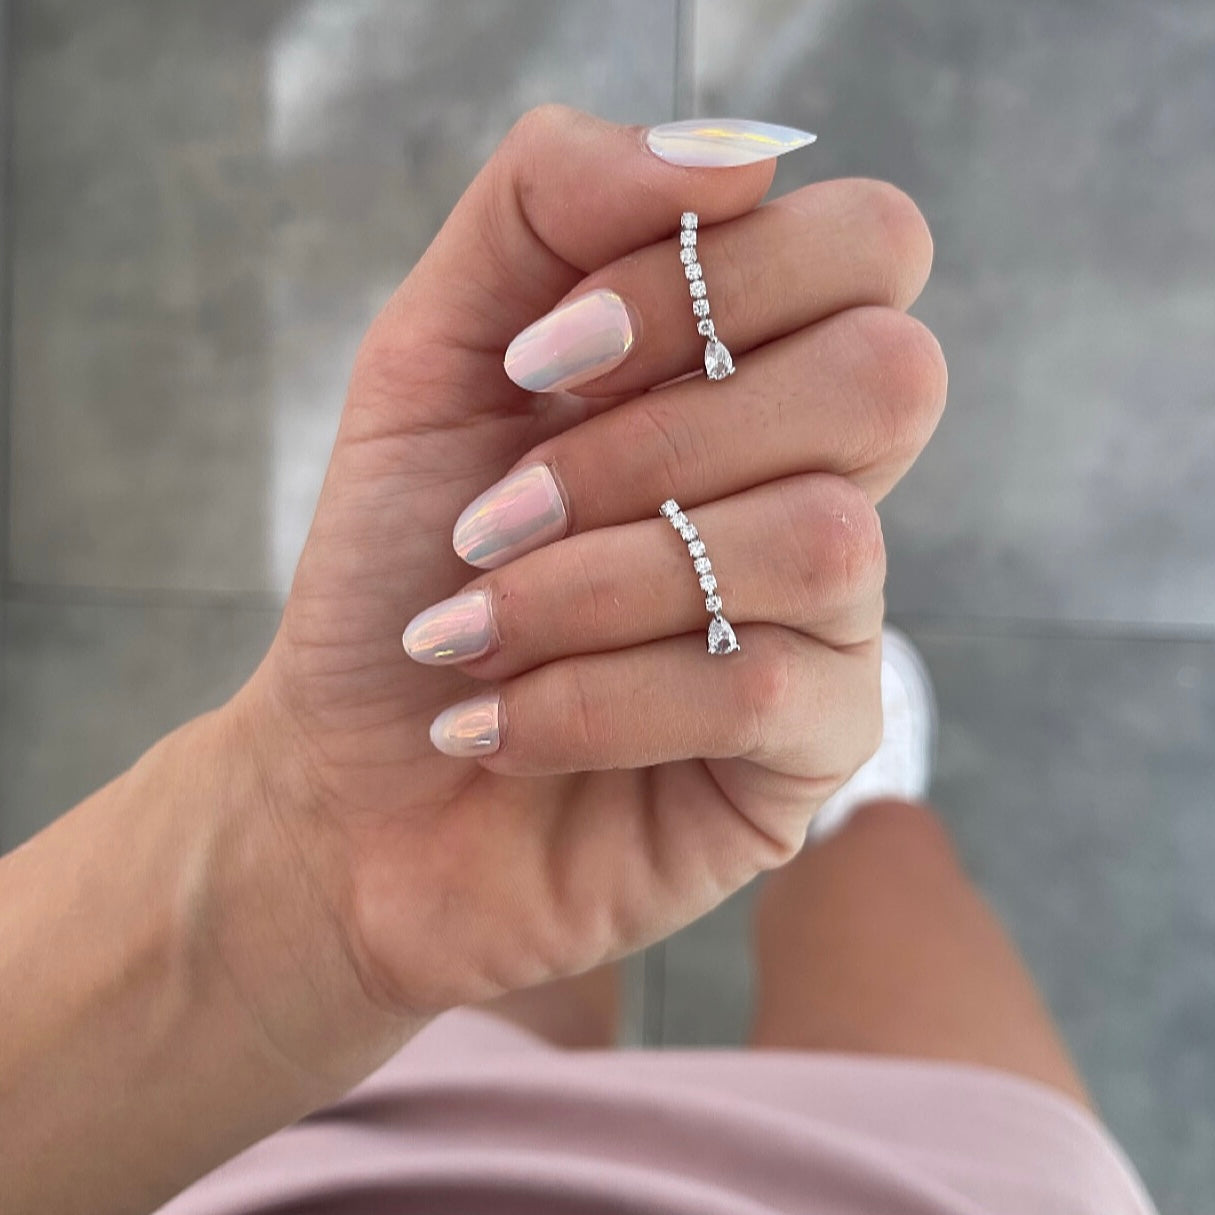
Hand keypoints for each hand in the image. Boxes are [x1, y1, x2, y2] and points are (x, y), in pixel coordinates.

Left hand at [234, 106, 943, 1057]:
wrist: (353, 780)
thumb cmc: (397, 566)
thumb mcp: (430, 353)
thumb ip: (549, 203)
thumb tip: (733, 154)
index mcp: (745, 374)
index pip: (865, 245)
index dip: (709, 278)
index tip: (540, 360)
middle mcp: (814, 481)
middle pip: (890, 375)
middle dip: (655, 439)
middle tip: (495, 515)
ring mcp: (830, 622)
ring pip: (821, 539)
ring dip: (596, 581)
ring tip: (471, 636)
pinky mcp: (814, 748)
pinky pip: (764, 690)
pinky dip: (595, 699)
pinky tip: (500, 728)